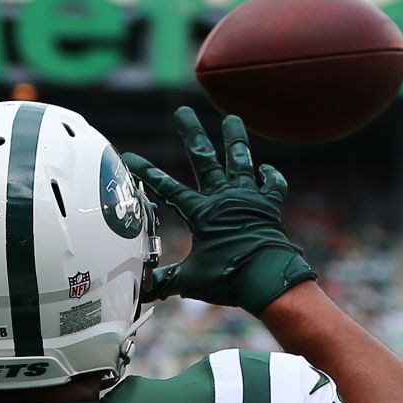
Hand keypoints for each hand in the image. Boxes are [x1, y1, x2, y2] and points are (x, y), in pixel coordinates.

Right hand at [119, 108, 315, 316]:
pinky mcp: (269, 206)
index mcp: (202, 212)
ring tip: (232, 118)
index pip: (167, 188)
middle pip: (204, 158)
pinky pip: (272, 186)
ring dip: (235, 138)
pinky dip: (270, 177)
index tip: (130, 156)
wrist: (268, 279)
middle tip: (182, 111)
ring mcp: (249, 198)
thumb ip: (165, 281)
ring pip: (241, 160)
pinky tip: (265, 168)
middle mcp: (224, 198)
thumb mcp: (191, 281)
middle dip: (191, 133)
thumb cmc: (228, 279)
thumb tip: (140, 291)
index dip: (147, 172)